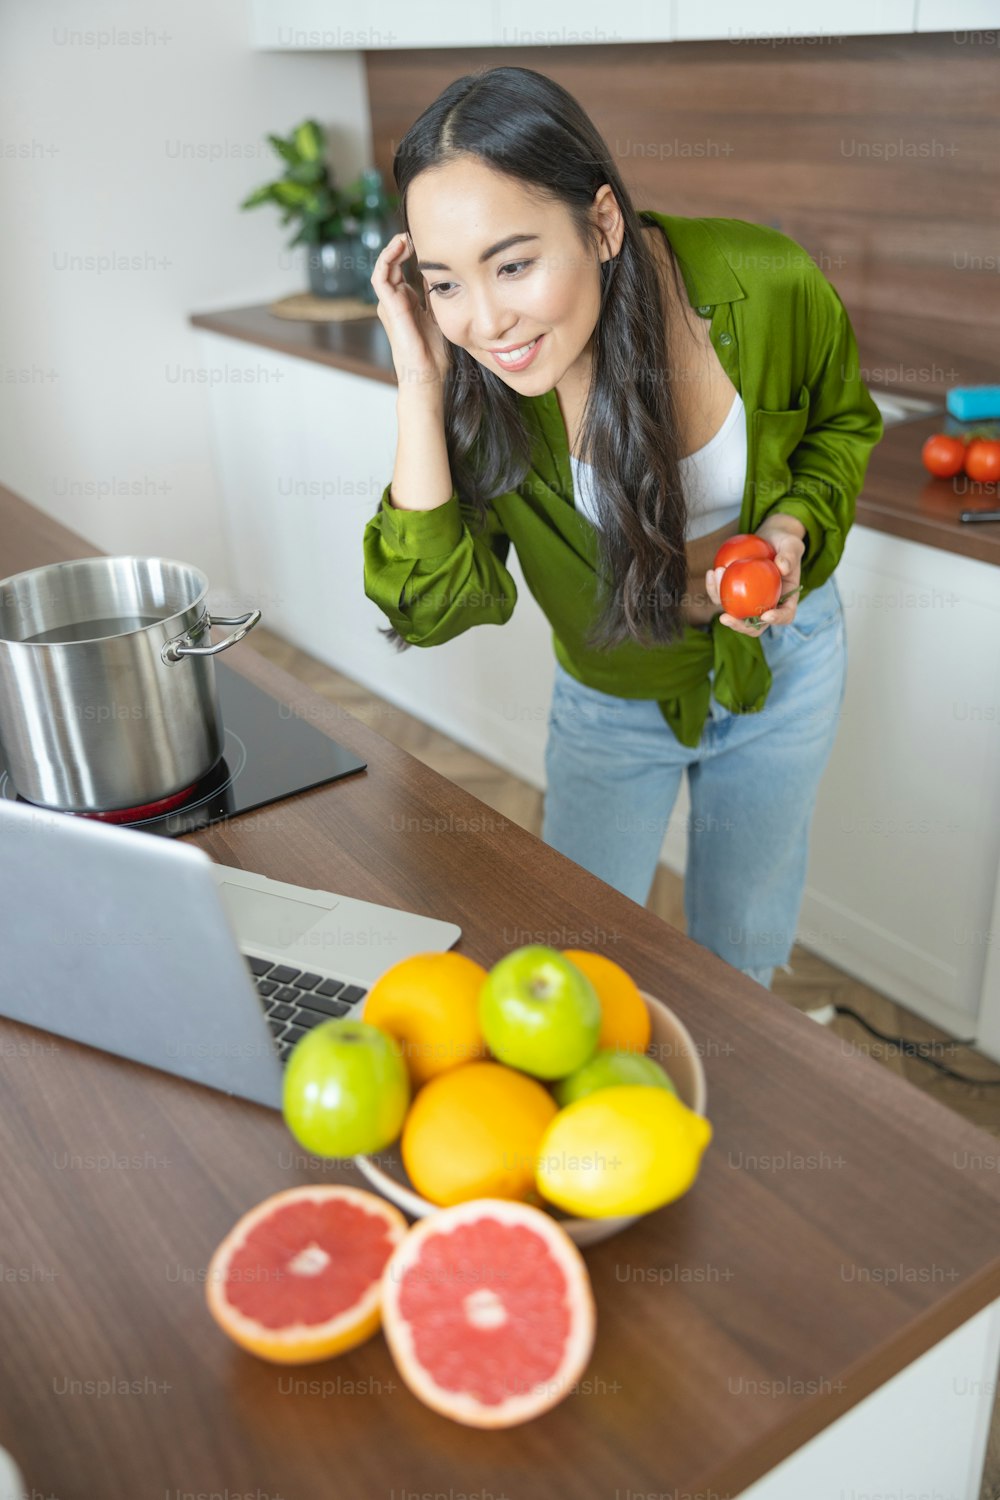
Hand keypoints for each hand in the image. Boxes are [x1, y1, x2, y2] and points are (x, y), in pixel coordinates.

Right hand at [371, 232, 450, 392]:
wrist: (427, 375)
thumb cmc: (435, 354)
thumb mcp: (441, 315)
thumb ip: (438, 295)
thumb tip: (445, 273)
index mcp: (406, 303)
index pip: (403, 269)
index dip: (412, 252)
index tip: (427, 239)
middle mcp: (394, 301)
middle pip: (393, 264)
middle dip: (402, 246)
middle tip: (416, 232)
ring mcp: (389, 304)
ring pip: (384, 266)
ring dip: (393, 248)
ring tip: (406, 235)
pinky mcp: (388, 307)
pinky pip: (380, 276)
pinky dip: (387, 258)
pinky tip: (400, 246)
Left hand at [704, 524, 804, 637]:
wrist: (770, 540)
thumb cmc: (785, 544)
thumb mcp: (792, 545)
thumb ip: (790, 555)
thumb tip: (782, 567)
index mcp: (786, 599)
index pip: (785, 615)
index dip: (777, 619)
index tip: (766, 615)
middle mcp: (767, 605)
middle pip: (755, 626)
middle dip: (739, 626)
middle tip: (725, 618)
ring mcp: (749, 601)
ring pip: (734, 613)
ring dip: (721, 599)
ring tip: (718, 573)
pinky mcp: (735, 593)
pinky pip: (722, 596)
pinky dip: (714, 587)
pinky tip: (711, 572)